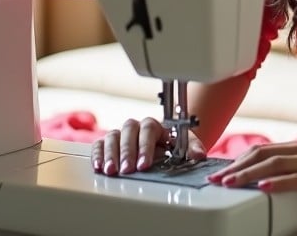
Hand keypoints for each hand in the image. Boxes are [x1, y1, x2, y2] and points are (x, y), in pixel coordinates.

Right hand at [90, 117, 206, 175]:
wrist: (166, 143)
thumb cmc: (173, 144)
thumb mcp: (185, 143)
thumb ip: (192, 147)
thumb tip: (199, 155)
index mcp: (153, 125)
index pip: (147, 130)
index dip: (144, 147)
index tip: (144, 164)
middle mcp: (135, 127)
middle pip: (128, 133)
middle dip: (127, 153)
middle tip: (127, 170)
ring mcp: (121, 135)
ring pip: (112, 137)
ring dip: (110, 154)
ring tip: (111, 171)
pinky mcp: (109, 143)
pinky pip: (99, 144)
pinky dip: (97, 154)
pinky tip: (99, 167)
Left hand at [207, 142, 296, 226]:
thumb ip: (279, 177)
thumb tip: (250, 185)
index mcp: (293, 150)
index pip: (258, 150)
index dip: (236, 160)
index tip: (216, 173)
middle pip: (263, 154)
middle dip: (237, 166)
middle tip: (216, 179)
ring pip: (275, 163)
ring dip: (250, 173)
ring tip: (231, 183)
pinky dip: (278, 183)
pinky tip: (262, 187)